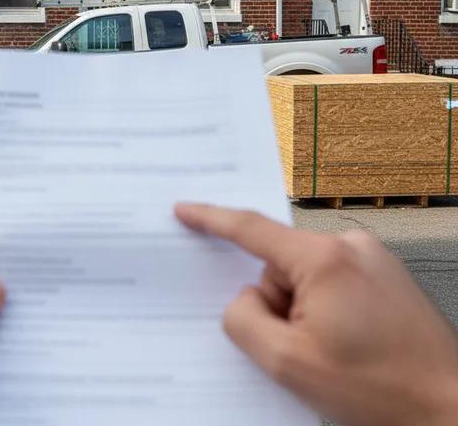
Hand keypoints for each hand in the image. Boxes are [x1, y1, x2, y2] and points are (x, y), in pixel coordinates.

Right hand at [175, 203, 457, 425]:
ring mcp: (373, 258)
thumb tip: (243, 299)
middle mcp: (350, 245)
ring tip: (339, 353)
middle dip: (279, 304)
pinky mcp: (387, 274)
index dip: (210, 219)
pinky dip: (329, 309)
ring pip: (307, 276)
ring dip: (306, 311)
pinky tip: (351, 344)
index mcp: (323, 258)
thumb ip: (244, 321)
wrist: (452, 409)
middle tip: (307, 348)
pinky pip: (334, 281)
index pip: (251, 229)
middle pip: (280, 264)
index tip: (184, 210)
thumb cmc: (381, 389)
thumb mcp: (289, 363)